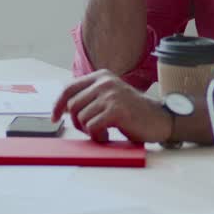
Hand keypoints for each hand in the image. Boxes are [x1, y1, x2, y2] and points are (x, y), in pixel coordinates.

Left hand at [52, 71, 171, 143]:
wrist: (159, 119)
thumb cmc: (133, 113)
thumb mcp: (110, 97)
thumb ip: (90, 97)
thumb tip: (63, 108)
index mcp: (101, 76)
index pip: (69, 88)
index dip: (58, 105)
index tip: (54, 117)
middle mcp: (105, 82)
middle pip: (72, 105)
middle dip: (77, 123)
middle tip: (92, 129)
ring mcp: (111, 94)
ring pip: (81, 118)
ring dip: (89, 131)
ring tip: (104, 131)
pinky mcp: (116, 109)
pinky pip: (92, 127)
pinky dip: (97, 136)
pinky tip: (107, 136)